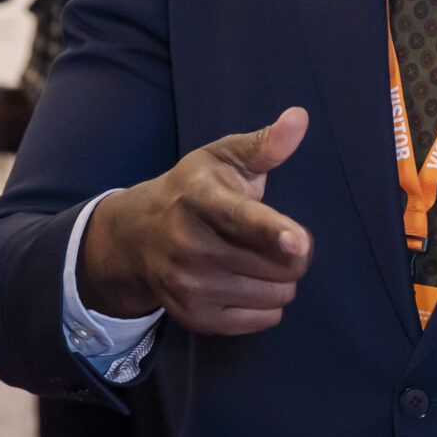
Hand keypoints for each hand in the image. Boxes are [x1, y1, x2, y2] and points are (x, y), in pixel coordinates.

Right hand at [77, 109, 311, 332]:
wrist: (137, 236)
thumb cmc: (193, 189)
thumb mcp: (223, 158)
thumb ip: (265, 144)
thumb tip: (300, 118)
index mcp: (201, 200)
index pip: (241, 219)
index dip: (273, 231)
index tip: (298, 241)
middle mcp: (191, 247)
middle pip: (279, 264)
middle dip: (293, 252)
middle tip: (276, 238)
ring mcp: (191, 287)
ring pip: (278, 294)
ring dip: (281, 278)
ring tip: (256, 258)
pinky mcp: (196, 317)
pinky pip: (265, 319)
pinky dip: (267, 303)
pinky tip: (245, 281)